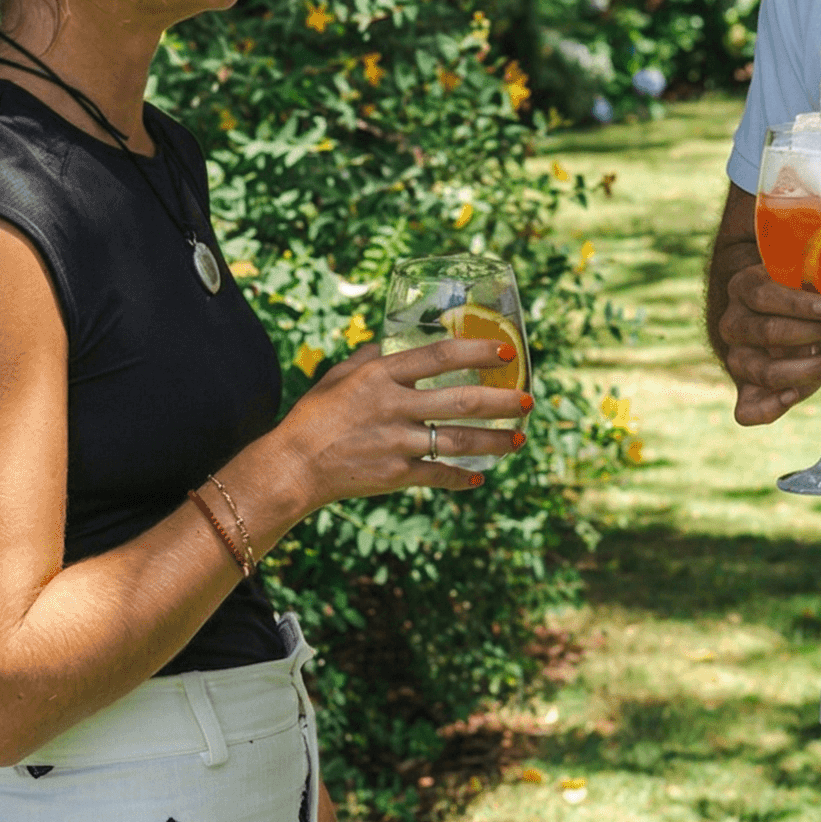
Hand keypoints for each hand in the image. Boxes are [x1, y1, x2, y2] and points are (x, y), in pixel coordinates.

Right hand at [278, 337, 530, 506]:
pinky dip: (459, 477)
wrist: (292, 466)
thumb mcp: (338, 376)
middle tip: (528, 400)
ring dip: (494, 441)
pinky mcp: (395, 474)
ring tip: (518, 440)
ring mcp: (397, 442)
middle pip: (461, 400)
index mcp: (381, 375)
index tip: (507, 351)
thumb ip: (369, 358)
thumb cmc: (314, 417)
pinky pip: (437, 474)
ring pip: (458, 440)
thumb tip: (390, 344)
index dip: (477, 351)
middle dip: (501, 401)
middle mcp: (394, 406)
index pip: (440, 356)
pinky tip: (478, 476)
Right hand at [717, 255, 820, 426]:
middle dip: (818, 334)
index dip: (797, 304)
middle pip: (769, 333)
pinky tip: (797, 396)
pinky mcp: (744, 389)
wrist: (767, 317)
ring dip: (812, 368)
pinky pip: (747, 409)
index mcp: (745, 287)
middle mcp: (733, 322)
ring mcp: (736, 358)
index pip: (764, 295)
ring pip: (765, 371)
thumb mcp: (820, 283)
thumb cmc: (799, 297)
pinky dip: (771, 408)